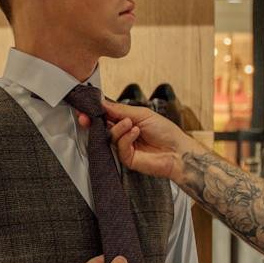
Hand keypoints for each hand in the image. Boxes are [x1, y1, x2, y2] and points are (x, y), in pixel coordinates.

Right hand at [73, 100, 188, 181]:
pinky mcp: (127, 158)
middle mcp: (124, 134)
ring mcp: (125, 147)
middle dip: (94, 121)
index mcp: (128, 121)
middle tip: (86, 117)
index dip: (96, 111)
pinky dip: (126, 137)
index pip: (107, 115)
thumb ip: (121, 110)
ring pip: (110, 136)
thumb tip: (103, 103)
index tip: (85, 107)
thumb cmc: (165, 131)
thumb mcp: (142, 114)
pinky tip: (136, 133)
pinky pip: (119, 146)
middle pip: (102, 127)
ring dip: (119, 128)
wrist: (178, 151)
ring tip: (131, 124)